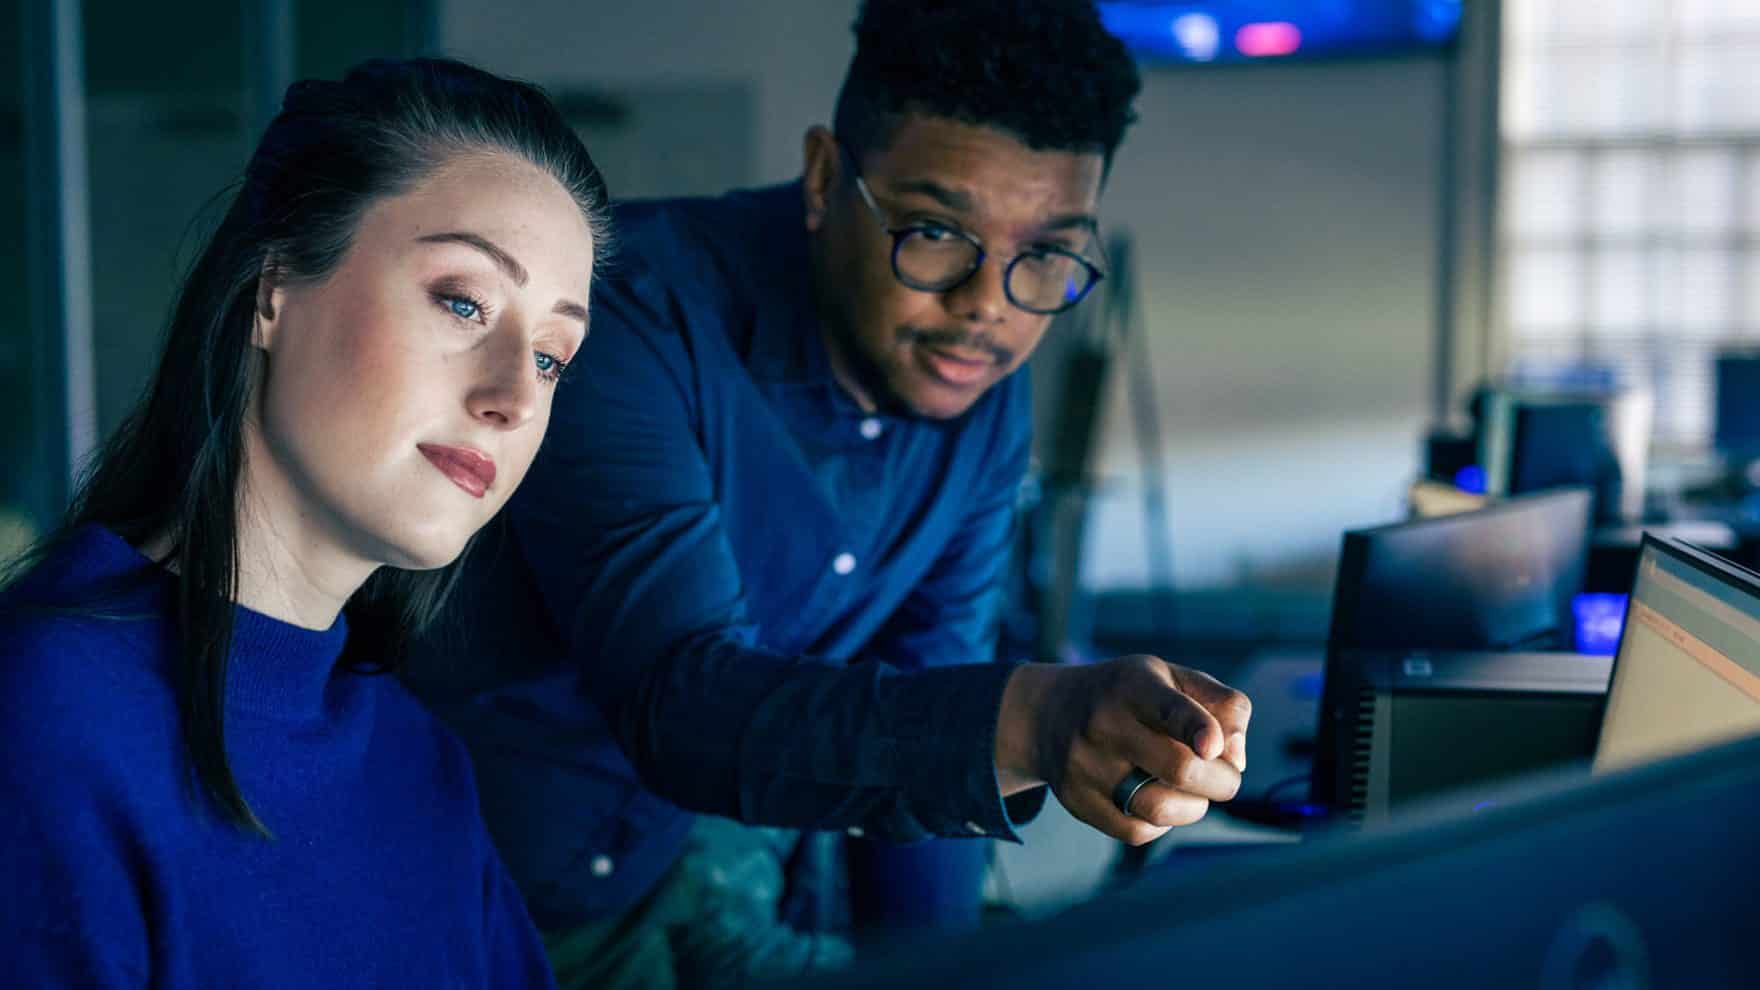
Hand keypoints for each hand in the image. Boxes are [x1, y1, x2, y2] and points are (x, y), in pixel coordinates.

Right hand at [993, 656, 1251, 844]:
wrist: (1047, 713)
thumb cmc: (1128, 696)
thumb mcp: (1172, 677)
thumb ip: (1221, 705)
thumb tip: (1235, 759)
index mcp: (1134, 686)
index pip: (1168, 708)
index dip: (1196, 728)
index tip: (1212, 747)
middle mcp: (1104, 723)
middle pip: (1179, 769)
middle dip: (1222, 781)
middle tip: (1226, 777)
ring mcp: (1086, 766)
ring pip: (1160, 809)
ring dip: (1195, 807)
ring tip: (1193, 792)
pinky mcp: (1076, 801)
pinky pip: (1137, 832)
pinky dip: (1162, 824)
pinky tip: (1159, 800)